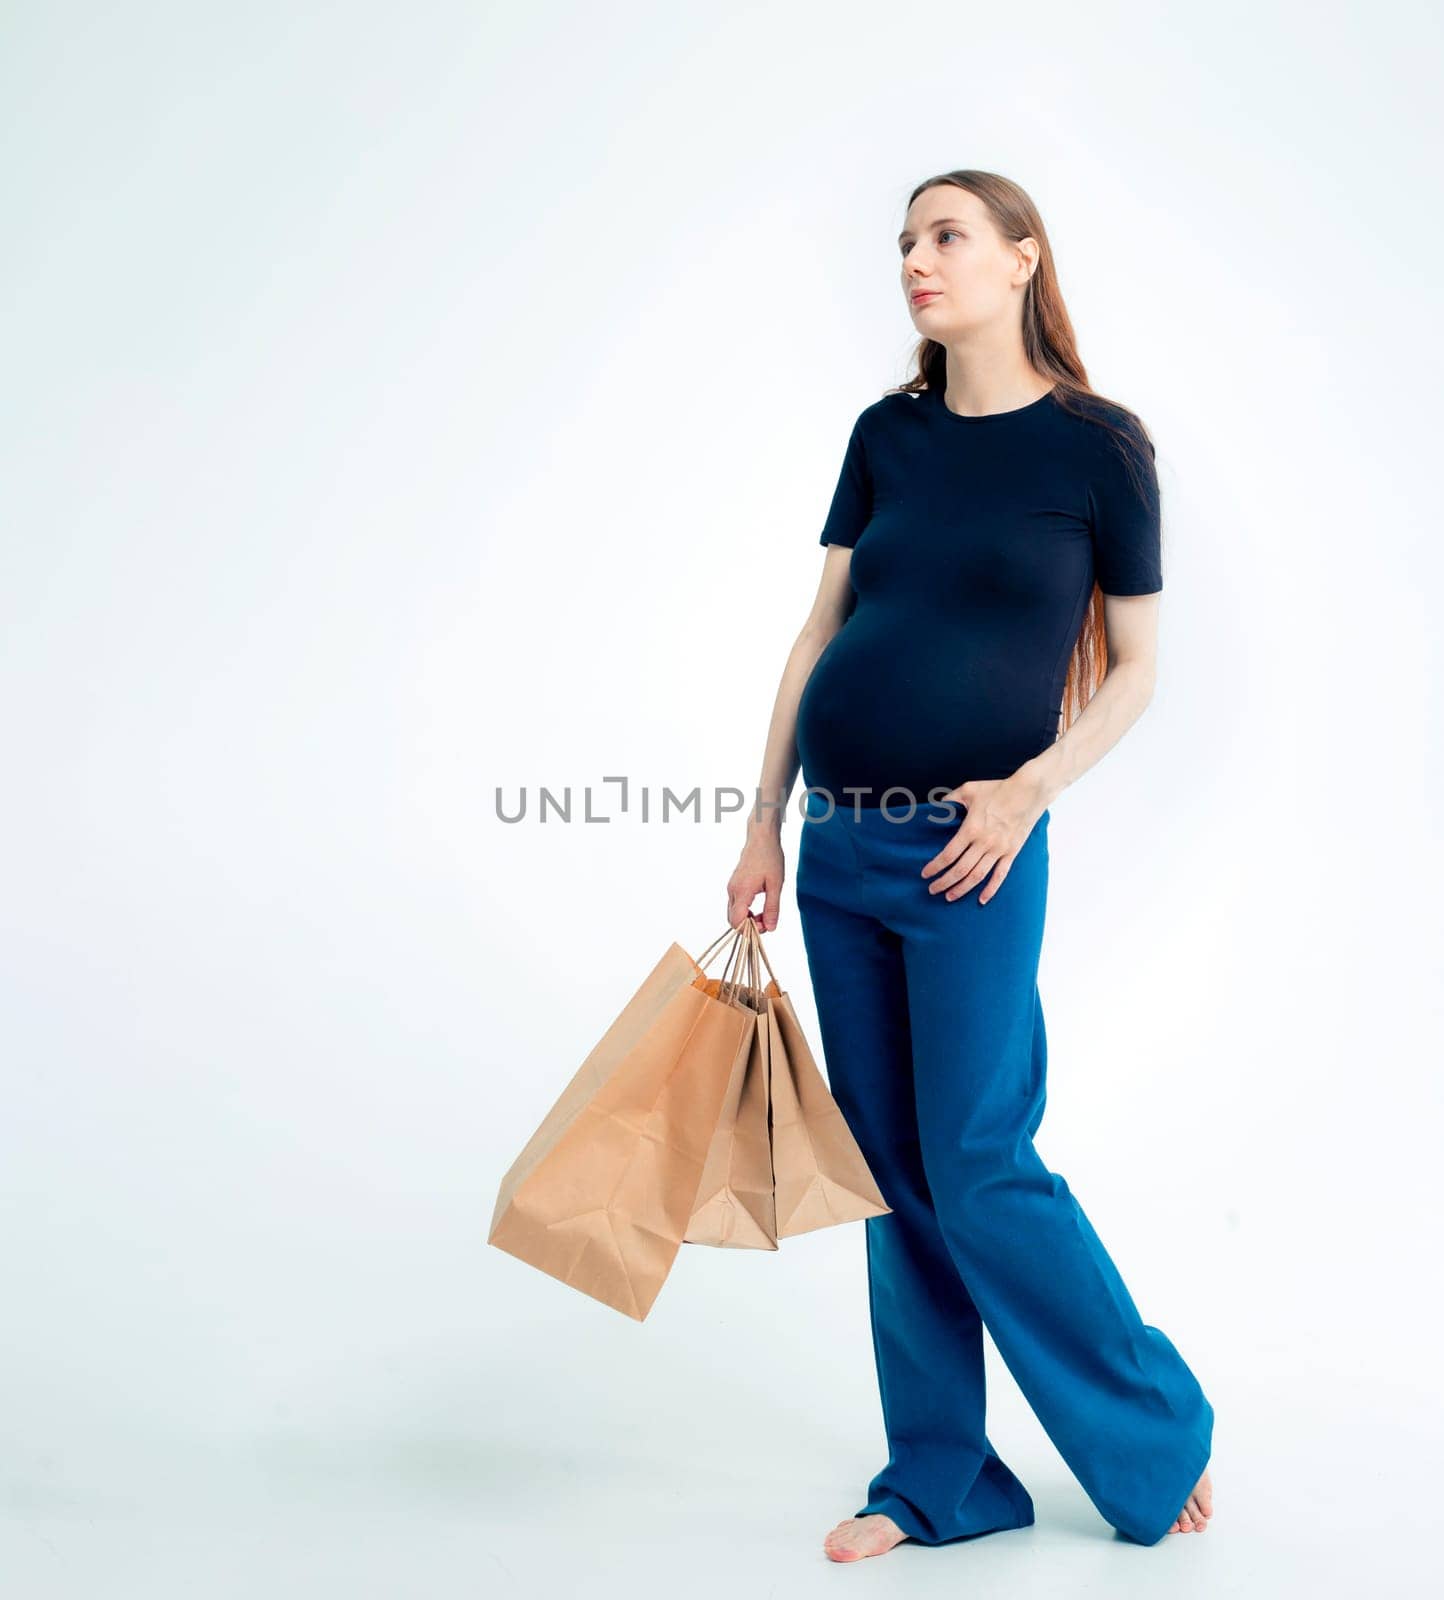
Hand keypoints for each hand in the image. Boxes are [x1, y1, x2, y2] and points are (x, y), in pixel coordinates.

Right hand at [726, 829, 784, 930]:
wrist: (761, 838)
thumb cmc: (770, 858)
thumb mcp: (776, 885)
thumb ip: (772, 908)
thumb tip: (771, 928)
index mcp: (741, 891)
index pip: (736, 921)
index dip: (749, 930)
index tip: (765, 925)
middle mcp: (732, 891)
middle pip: (733, 920)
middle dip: (749, 926)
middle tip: (767, 920)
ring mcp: (732, 887)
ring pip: (733, 913)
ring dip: (748, 918)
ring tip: (765, 913)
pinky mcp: (734, 885)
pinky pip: (735, 904)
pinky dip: (745, 910)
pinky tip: (759, 906)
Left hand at [921, 776, 1045, 904]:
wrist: (1028, 792)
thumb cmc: (998, 789)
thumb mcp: (969, 789)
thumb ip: (951, 799)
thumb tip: (937, 806)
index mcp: (971, 829)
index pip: (948, 854)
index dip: (935, 867)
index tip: (925, 874)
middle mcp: (984, 843)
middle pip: (960, 870)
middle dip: (944, 882)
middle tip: (933, 890)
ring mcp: (999, 850)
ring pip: (977, 876)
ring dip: (962, 889)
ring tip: (950, 897)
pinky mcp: (1012, 852)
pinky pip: (1000, 875)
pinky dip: (991, 889)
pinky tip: (981, 899)